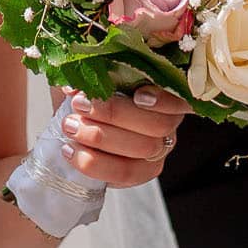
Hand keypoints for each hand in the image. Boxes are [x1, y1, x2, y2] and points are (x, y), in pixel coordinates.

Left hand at [59, 86, 188, 185]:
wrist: (72, 120)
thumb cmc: (85, 92)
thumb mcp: (88, 76)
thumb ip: (91, 74)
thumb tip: (76, 85)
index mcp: (162, 93)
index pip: (178, 99)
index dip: (164, 100)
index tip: (138, 95)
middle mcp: (167, 123)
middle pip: (157, 125)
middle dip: (115, 114)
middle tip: (79, 105)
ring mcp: (156, 151)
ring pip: (142, 149)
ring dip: (101, 137)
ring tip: (69, 127)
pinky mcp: (139, 173)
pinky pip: (124, 173)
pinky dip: (94, 163)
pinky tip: (70, 151)